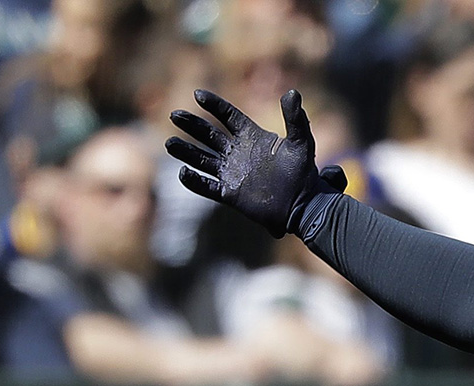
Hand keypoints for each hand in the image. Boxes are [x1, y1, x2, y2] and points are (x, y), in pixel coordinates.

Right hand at [165, 89, 343, 237]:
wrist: (304, 205)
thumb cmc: (304, 174)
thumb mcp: (302, 143)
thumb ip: (296, 119)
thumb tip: (292, 93)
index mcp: (252, 137)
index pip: (228, 116)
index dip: (214, 105)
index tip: (198, 94)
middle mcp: (238, 153)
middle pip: (208, 135)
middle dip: (192, 125)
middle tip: (175, 115)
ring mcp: (232, 174)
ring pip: (202, 159)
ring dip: (186, 151)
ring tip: (170, 143)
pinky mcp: (230, 194)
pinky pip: (207, 186)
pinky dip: (194, 181)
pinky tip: (184, 172)